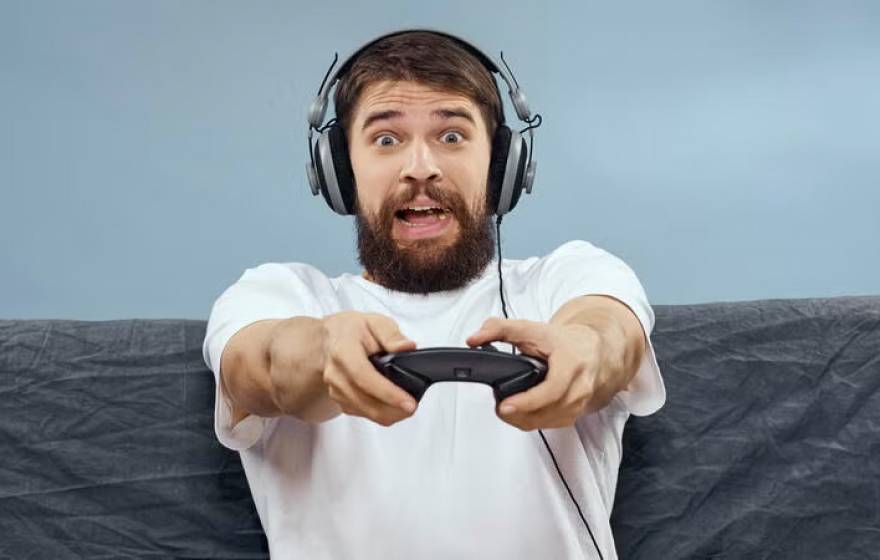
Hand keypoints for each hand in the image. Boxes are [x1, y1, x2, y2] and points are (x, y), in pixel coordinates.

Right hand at [322, 311, 418, 426]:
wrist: (332, 339)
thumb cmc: (354, 330)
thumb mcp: (375, 322)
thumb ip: (391, 334)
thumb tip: (407, 346)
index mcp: (344, 351)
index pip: (364, 376)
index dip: (387, 392)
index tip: (408, 402)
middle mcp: (336, 373)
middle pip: (364, 401)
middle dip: (392, 410)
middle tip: (413, 407)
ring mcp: (335, 389)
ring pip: (363, 411)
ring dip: (387, 414)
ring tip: (406, 407)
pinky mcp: (338, 399)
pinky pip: (360, 413)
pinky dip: (379, 414)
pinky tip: (392, 406)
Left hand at [466, 318, 625, 430]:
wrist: (591, 350)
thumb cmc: (563, 342)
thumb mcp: (531, 328)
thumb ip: (499, 329)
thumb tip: (474, 339)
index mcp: (571, 361)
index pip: (553, 388)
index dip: (528, 401)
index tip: (506, 405)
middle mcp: (580, 385)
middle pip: (550, 410)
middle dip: (520, 413)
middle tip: (500, 407)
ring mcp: (580, 402)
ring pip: (550, 422)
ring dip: (524, 419)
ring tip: (506, 408)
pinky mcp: (575, 413)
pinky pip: (552, 425)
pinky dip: (533, 421)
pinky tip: (521, 412)